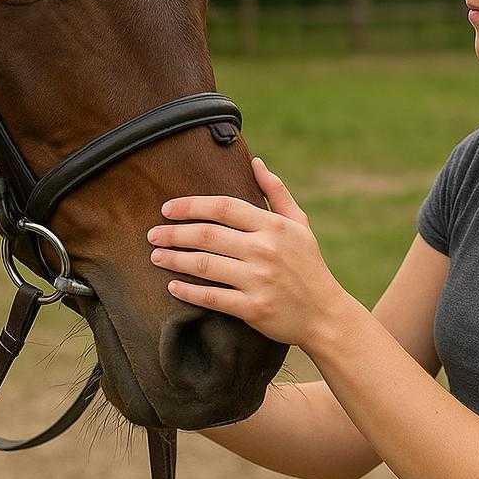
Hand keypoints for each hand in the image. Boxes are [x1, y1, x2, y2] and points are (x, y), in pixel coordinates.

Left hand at [148, 157, 357, 350]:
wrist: (326, 315)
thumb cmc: (309, 266)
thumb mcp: (300, 224)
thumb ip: (276, 192)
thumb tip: (255, 162)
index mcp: (274, 226)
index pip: (224, 207)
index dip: (191, 205)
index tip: (167, 209)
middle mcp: (265, 250)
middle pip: (208, 235)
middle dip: (174, 233)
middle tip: (153, 235)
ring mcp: (259, 280)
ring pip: (204, 265)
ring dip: (174, 259)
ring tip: (156, 256)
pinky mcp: (254, 309)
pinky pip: (212, 297)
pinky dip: (188, 292)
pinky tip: (172, 286)